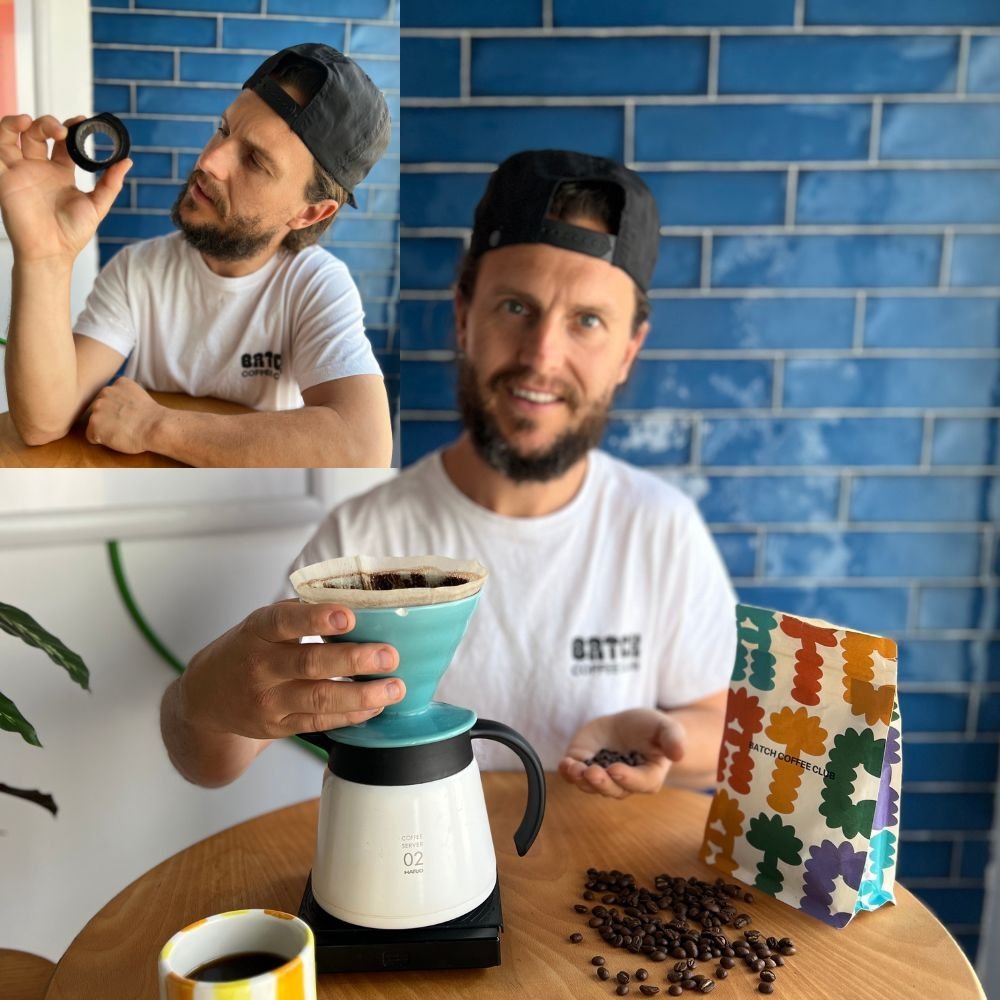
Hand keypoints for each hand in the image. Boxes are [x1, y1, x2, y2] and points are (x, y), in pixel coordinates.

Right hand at [0, 114, 130, 261]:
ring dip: (18, 122)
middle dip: (48, 123)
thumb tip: (127, 161)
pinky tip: (14, 129)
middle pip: (38, 133)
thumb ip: (111, 183)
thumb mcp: (97, 206)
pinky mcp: (4, 177)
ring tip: (30, 121)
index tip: (82, 121)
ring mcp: (20, 171)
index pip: (62, 141)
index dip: (70, 128)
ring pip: (12, 135)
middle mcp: (39, 168)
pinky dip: (2, 134)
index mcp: (60, 172)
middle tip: (62, 130)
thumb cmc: (72, 233)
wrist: (51, 252)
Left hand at [85, 377, 163, 453]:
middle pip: (101, 408)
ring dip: (105, 428)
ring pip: (95, 422)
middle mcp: (105, 392)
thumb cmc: (154, 418)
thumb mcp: (141, 397)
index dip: (119, 410)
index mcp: (119, 383)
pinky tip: (116, 438)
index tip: (130, 415)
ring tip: (122, 431)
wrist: (155, 427)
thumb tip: (122, 407)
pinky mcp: (94, 424)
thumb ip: (127, 397)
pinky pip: (91, 436)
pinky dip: (101, 440)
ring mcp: (98, 407)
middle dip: (109, 417)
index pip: (111, 397)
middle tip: (126, 425)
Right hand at [179, 599, 404, 739]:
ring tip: (394, 688)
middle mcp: (260, 666)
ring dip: (361, 694)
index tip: (348, 617)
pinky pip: (319, 721)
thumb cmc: (247, 649)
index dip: (316, 619)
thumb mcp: (262, 623)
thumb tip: (355, 602)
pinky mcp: (278, 726)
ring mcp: (268, 700)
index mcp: (258, 631)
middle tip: (389, 655)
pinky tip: (375, 706)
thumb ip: (300, 613)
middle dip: (354, 660)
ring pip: (318, 699)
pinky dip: (350, 715)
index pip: (285, 621)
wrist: (206, 697)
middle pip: (309, 664)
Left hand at [558, 708, 685, 798]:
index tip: (615, 769)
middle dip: (601, 783)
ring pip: (592, 786)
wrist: (628, 724)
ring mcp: (603, 776)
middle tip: (591, 772)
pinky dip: (568, 772)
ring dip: (581, 780)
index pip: (640, 783)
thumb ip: (673, 739)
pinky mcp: (585, 766)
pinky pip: (574, 776)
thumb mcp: (666, 727)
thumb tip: (679, 754)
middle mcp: (624, 783)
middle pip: (614, 790)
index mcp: (649, 776)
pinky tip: (565, 764)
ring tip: (573, 768)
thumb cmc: (651, 728)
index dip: (627, 778)